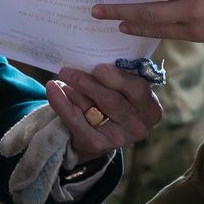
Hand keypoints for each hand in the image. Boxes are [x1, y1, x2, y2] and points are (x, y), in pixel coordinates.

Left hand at [45, 64, 162, 163]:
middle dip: (87, 82)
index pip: (137, 89)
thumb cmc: (115, 102)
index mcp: (150, 109)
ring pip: (92, 108)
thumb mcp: (125, 91)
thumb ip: (119, 76)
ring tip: (62, 76)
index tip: (98, 67)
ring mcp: (118, 138)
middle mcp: (138, 126)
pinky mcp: (96, 145)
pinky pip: (75, 121)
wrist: (100, 135)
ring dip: (73, 89)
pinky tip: (52, 90)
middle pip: (111, 99)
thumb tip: (94, 58)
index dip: (118, 77)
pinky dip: (61, 103)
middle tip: (67, 69)